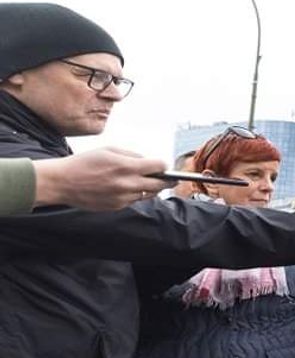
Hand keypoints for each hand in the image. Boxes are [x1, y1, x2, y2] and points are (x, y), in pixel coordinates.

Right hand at [35, 148, 170, 210]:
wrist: (62, 182)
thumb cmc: (84, 163)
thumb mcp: (110, 150)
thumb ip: (133, 155)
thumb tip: (147, 161)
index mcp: (127, 167)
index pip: (159, 167)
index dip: (163, 165)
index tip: (163, 165)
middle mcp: (128, 184)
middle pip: (159, 184)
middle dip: (165, 180)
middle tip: (168, 178)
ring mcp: (123, 198)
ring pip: (148, 194)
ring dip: (150, 188)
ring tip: (145, 182)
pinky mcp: (116, 207)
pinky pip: (134, 201)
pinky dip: (135, 195)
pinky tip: (126, 188)